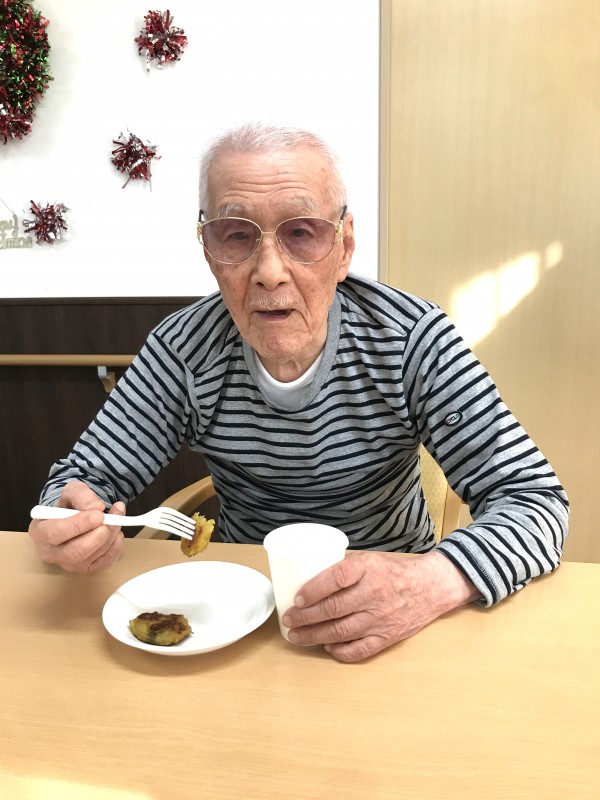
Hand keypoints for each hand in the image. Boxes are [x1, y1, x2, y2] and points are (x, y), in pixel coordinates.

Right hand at [28, 480, 124, 572]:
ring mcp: (68, 564)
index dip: (79, 525)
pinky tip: (115, 532)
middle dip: (99, 534)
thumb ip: (82, 495)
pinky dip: (116, 546)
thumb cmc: (69, 505)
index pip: (55, 534)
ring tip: (116, 517)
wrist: (75, 516)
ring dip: (111, 536)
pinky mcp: (85, 569)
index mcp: (40, 531)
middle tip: (111, 518)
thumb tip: (97, 507)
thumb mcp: (72, 491)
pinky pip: (105, 563)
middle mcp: (50, 553)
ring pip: (92, 556)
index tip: (99, 515)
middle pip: (75, 552)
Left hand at [281, 551, 479, 662]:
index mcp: (368, 569)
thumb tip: (310, 582)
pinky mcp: (387, 636)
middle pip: (333, 608)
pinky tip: (326, 647)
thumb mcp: (370, 560)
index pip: (336, 578)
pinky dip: (340, 651)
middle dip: (305, 617)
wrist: (430, 587)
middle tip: (289, 620)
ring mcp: (380, 618)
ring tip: (297, 636)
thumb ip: (345, 570)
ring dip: (315, 635)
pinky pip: (360, 649)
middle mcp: (374, 593)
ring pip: (341, 631)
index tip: (297, 598)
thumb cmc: (395, 571)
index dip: (313, 589)